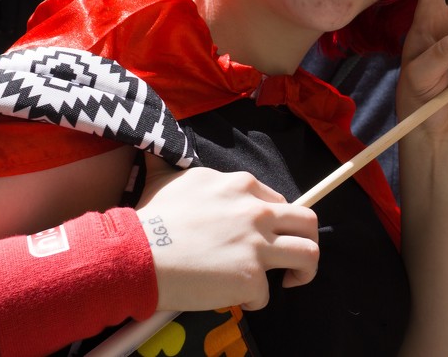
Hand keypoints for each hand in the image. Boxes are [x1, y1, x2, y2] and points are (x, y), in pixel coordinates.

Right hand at [136, 162, 319, 311]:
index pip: (278, 201)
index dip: (275, 220)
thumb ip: (174, 164)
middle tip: (293, 256)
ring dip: (304, 271)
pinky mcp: (251, 278)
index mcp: (241, 185)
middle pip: (308, 220)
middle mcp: (256, 211)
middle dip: (307, 238)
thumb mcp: (167, 177)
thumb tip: (155, 146)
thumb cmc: (151, 217)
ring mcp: (257, 244)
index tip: (265, 233)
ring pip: (309, 254)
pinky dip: (253, 299)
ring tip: (290, 280)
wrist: (138, 253)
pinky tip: (234, 297)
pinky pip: (267, 294)